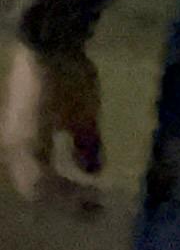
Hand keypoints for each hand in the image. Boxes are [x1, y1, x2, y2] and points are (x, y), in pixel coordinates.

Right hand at [4, 45, 102, 208]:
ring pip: (28, 176)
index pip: (46, 188)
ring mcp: (11, 137)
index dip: (71, 201)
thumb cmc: (67, 77)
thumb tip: (92, 173)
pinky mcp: (15, 127)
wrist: (44, 42)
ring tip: (81, 193)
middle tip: (92, 207)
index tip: (98, 206)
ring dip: (54, 189)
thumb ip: (87, 145)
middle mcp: (12, 148)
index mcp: (27, 149)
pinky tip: (66, 172)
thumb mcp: (85, 112)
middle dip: (62, 200)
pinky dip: (47, 173)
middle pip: (33, 188)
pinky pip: (28, 161)